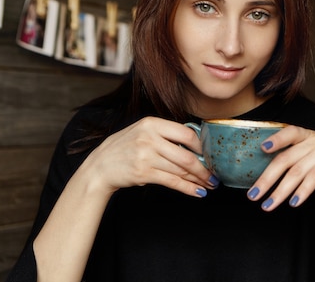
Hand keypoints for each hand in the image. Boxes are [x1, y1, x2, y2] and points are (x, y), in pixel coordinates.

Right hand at [81, 117, 217, 197]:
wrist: (100, 166)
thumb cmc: (124, 148)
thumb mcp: (142, 131)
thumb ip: (165, 134)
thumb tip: (195, 145)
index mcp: (152, 123)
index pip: (186, 133)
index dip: (202, 146)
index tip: (211, 155)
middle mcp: (150, 138)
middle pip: (187, 155)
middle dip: (205, 168)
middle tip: (215, 175)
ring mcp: (146, 156)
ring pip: (181, 170)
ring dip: (199, 180)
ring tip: (209, 184)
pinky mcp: (144, 173)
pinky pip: (172, 182)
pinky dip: (188, 188)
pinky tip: (197, 192)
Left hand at [247, 126, 314, 210]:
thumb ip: (303, 155)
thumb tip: (278, 170)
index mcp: (310, 135)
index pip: (289, 131)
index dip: (275, 139)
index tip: (260, 149)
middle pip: (285, 159)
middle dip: (266, 179)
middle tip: (253, 196)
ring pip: (297, 171)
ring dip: (280, 190)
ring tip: (269, 205)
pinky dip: (303, 190)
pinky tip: (294, 202)